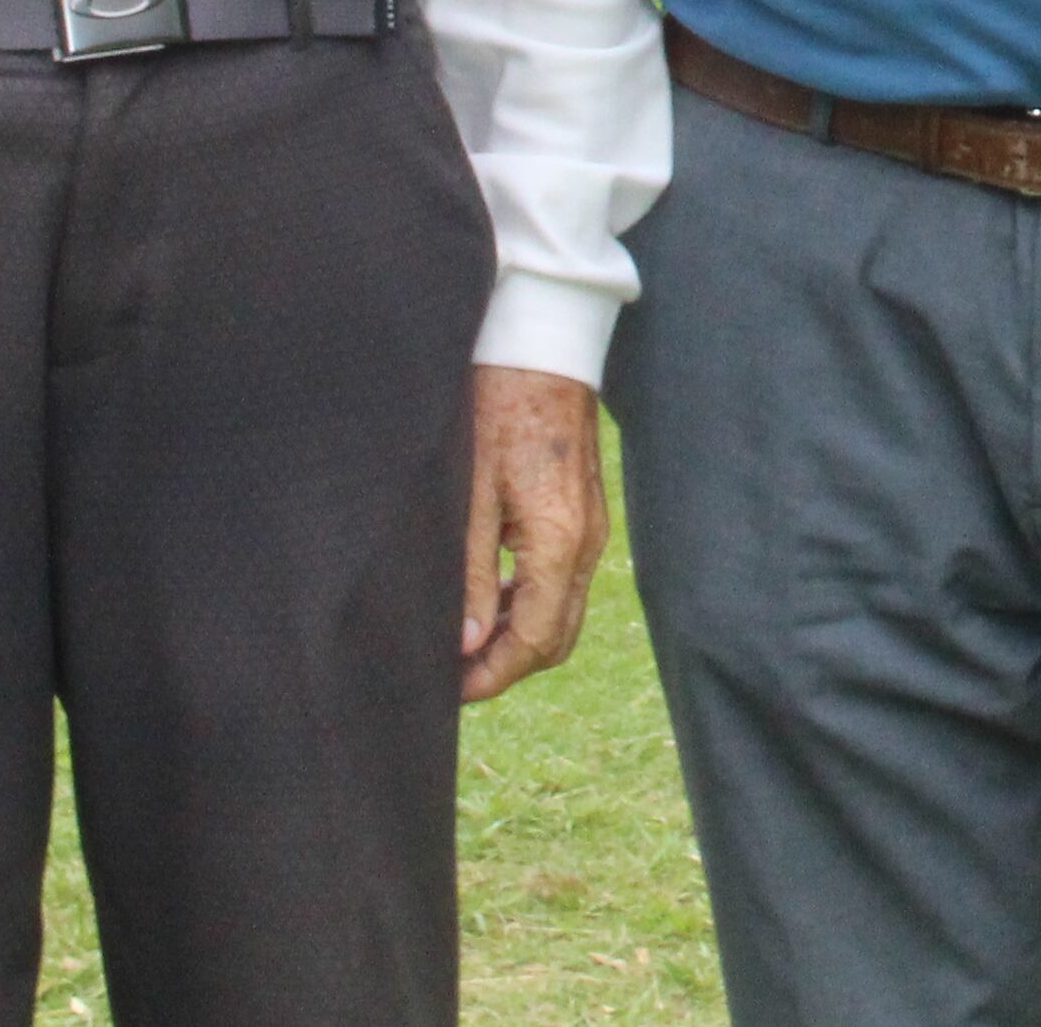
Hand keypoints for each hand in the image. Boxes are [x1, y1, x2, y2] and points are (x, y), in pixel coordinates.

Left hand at [457, 367, 608, 703]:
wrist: (542, 351)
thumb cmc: (496, 411)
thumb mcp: (469, 496)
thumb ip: (469, 575)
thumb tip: (465, 644)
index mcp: (559, 542)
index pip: (535, 642)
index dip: (492, 676)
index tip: (448, 689)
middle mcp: (586, 543)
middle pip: (556, 639)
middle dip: (507, 665)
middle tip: (452, 673)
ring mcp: (591, 529)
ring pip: (561, 613)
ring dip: (518, 636)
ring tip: (463, 639)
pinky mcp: (585, 515)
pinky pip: (563, 581)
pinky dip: (529, 602)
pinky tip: (490, 595)